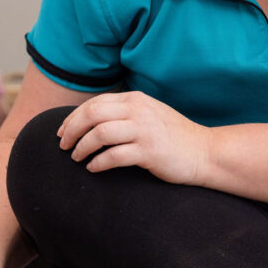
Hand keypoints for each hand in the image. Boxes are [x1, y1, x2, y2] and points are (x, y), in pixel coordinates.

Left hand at [57, 91, 210, 185]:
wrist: (205, 152)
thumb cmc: (171, 136)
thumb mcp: (147, 114)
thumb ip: (122, 113)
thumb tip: (86, 120)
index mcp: (135, 99)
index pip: (94, 103)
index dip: (72, 118)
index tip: (62, 132)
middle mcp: (138, 111)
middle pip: (91, 115)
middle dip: (71, 131)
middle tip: (63, 146)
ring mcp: (145, 130)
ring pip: (99, 134)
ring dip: (82, 147)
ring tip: (76, 158)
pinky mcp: (149, 151)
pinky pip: (114, 156)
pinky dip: (98, 163)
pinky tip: (93, 168)